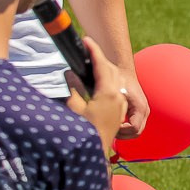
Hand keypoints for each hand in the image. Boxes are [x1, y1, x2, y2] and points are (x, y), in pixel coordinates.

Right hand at [65, 36, 129, 150]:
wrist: (97, 150)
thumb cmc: (84, 131)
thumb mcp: (74, 109)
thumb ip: (73, 89)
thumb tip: (69, 73)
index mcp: (108, 93)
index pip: (101, 65)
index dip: (94, 51)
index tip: (87, 39)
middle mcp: (118, 96)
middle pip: (109, 69)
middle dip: (98, 57)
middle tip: (87, 47)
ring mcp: (120, 103)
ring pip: (113, 78)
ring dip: (103, 67)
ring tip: (91, 59)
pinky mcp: (119, 110)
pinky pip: (114, 88)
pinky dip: (106, 79)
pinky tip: (99, 78)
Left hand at [113, 71, 150, 140]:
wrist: (121, 70)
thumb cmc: (117, 80)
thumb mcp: (115, 96)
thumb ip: (115, 110)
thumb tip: (111, 123)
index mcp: (140, 108)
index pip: (134, 129)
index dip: (122, 131)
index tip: (111, 128)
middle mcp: (144, 111)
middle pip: (136, 132)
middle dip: (123, 134)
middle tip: (110, 131)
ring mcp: (143, 111)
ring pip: (136, 130)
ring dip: (124, 132)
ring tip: (111, 128)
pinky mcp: (139, 111)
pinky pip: (134, 125)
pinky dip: (124, 127)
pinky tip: (114, 123)